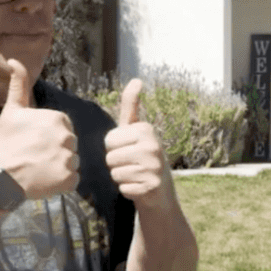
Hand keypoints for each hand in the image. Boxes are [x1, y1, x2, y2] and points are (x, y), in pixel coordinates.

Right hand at [0, 58, 78, 199]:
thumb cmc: (6, 142)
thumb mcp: (12, 110)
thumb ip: (18, 84)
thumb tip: (14, 61)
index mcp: (58, 119)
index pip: (64, 128)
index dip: (50, 136)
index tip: (35, 142)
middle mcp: (67, 137)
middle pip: (69, 144)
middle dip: (56, 150)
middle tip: (36, 156)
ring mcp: (69, 159)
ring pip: (72, 161)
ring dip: (59, 166)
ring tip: (39, 167)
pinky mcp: (69, 180)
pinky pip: (72, 179)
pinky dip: (62, 182)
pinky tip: (45, 179)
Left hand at [104, 79, 173, 203]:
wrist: (161, 191)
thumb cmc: (143, 157)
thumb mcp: (136, 129)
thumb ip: (131, 105)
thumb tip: (136, 79)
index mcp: (146, 129)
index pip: (109, 140)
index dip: (114, 148)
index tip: (129, 150)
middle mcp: (153, 146)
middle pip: (110, 158)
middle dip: (116, 164)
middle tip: (132, 165)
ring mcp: (154, 167)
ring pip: (115, 174)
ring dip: (121, 178)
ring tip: (135, 175)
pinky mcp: (152, 186)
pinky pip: (123, 188)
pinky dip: (128, 190)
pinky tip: (139, 186)